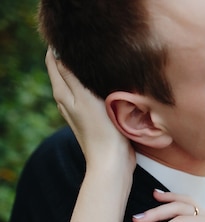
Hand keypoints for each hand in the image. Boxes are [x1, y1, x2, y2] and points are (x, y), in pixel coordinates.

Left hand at [45, 48, 134, 176]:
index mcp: (62, 93)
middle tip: (91, 46)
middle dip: (73, 56)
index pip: (53, 60)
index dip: (60, 46)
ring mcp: (79, 110)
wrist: (112, 162)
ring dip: (85, 70)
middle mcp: (67, 100)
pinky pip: (90, 94)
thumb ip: (72, 75)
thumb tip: (60, 52)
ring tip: (99, 60)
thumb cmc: (101, 130)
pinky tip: (106, 83)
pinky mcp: (93, 117)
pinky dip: (94, 84)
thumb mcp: (85, 98)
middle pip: (64, 70)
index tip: (76, 37)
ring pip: (77, 82)